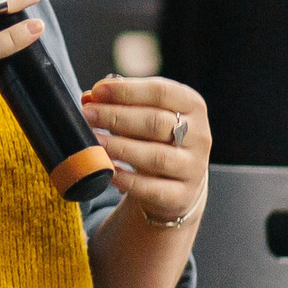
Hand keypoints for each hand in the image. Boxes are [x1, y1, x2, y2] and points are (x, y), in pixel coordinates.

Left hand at [82, 75, 210, 227]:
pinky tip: (108, 171)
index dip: (127, 90)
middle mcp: (199, 135)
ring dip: (120, 147)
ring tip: (94, 141)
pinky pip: (152, 188)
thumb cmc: (156, 139)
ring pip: (156, 156)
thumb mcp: (144, 115)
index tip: (97, 91)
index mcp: (192, 106)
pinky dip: (128, 180)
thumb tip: (90, 96)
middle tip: (88, 115)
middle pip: (156, 122)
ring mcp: (193, 167)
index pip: (161, 91)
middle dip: (117, 117)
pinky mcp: (182, 196)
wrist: (176, 182)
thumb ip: (119, 102)